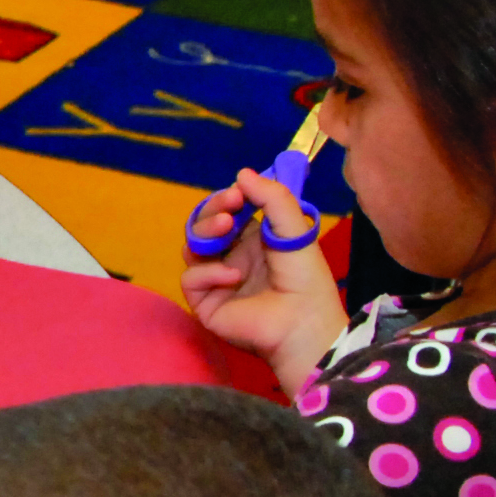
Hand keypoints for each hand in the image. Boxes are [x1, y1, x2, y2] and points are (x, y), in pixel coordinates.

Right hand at [176, 168, 347, 392]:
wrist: (303, 323)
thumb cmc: (305, 278)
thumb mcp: (294, 230)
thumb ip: (272, 198)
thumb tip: (241, 173)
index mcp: (253, 240)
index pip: (227, 211)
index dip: (227, 198)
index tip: (237, 193)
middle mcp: (232, 257)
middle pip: (203, 225)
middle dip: (211, 211)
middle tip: (229, 208)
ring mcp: (217, 280)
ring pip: (191, 247)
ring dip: (206, 233)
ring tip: (226, 230)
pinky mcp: (205, 303)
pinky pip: (190, 278)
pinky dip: (208, 273)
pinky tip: (233, 276)